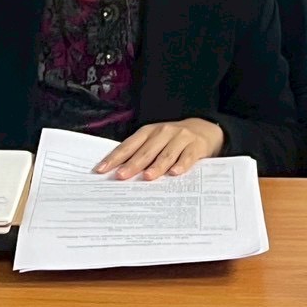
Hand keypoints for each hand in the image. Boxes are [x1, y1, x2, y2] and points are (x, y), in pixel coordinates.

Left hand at [93, 118, 224, 180]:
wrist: (204, 129)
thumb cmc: (173, 140)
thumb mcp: (156, 141)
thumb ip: (140, 153)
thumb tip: (118, 172)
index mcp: (149, 131)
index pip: (129, 145)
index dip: (115, 158)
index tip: (102, 170)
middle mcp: (164, 132)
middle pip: (146, 151)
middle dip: (132, 164)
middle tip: (121, 176)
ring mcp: (181, 138)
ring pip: (166, 154)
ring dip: (156, 166)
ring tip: (146, 177)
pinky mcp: (196, 146)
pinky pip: (188, 156)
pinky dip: (181, 164)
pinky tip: (174, 173)